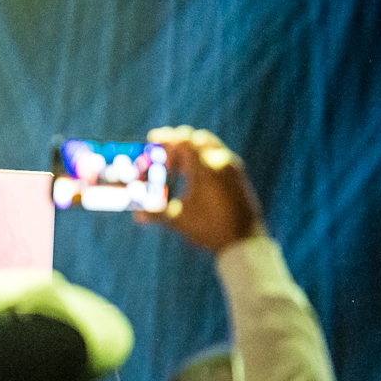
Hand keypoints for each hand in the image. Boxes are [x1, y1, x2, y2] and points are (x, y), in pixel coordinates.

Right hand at [136, 126, 265, 252]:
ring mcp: (233, 168)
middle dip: (177, 142)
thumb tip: (136, 214)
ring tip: (175, 166)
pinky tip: (192, 175)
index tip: (151, 139)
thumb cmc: (210, 230)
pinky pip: (218, 156)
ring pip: (209, 145)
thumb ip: (156, 213)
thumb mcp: (178, 220)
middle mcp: (221, 162)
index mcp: (205, 169)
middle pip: (196, 138)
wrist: (244, 242)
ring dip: (190, 150)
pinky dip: (202, 158)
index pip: (183, 141)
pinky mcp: (239, 176)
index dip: (165, 138)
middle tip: (162, 152)